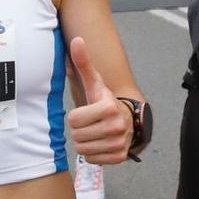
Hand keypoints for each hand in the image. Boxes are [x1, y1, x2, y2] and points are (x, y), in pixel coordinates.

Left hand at [65, 36, 131, 165]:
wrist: (126, 119)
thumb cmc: (103, 100)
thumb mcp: (93, 82)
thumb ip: (83, 62)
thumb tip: (76, 39)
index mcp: (108, 107)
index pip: (73, 119)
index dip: (76, 116)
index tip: (86, 111)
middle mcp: (117, 126)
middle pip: (77, 135)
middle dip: (80, 130)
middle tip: (90, 123)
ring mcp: (120, 143)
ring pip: (83, 149)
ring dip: (85, 142)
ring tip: (95, 132)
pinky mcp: (120, 157)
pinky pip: (93, 159)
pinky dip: (94, 153)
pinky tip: (101, 142)